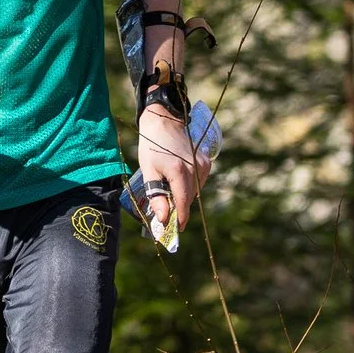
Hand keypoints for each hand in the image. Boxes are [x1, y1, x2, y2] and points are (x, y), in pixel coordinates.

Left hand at [136, 102, 212, 229]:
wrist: (164, 123)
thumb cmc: (152, 147)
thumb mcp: (148, 171)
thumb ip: (156, 196)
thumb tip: (162, 218)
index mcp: (179, 171)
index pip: (183, 202)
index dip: (179, 218)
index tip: (174, 230)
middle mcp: (195, 168)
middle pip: (189, 199)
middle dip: (179, 209)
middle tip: (166, 215)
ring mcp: (202, 165)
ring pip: (194, 192)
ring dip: (183, 198)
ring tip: (169, 194)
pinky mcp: (205, 163)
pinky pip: (198, 183)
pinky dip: (188, 188)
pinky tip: (177, 182)